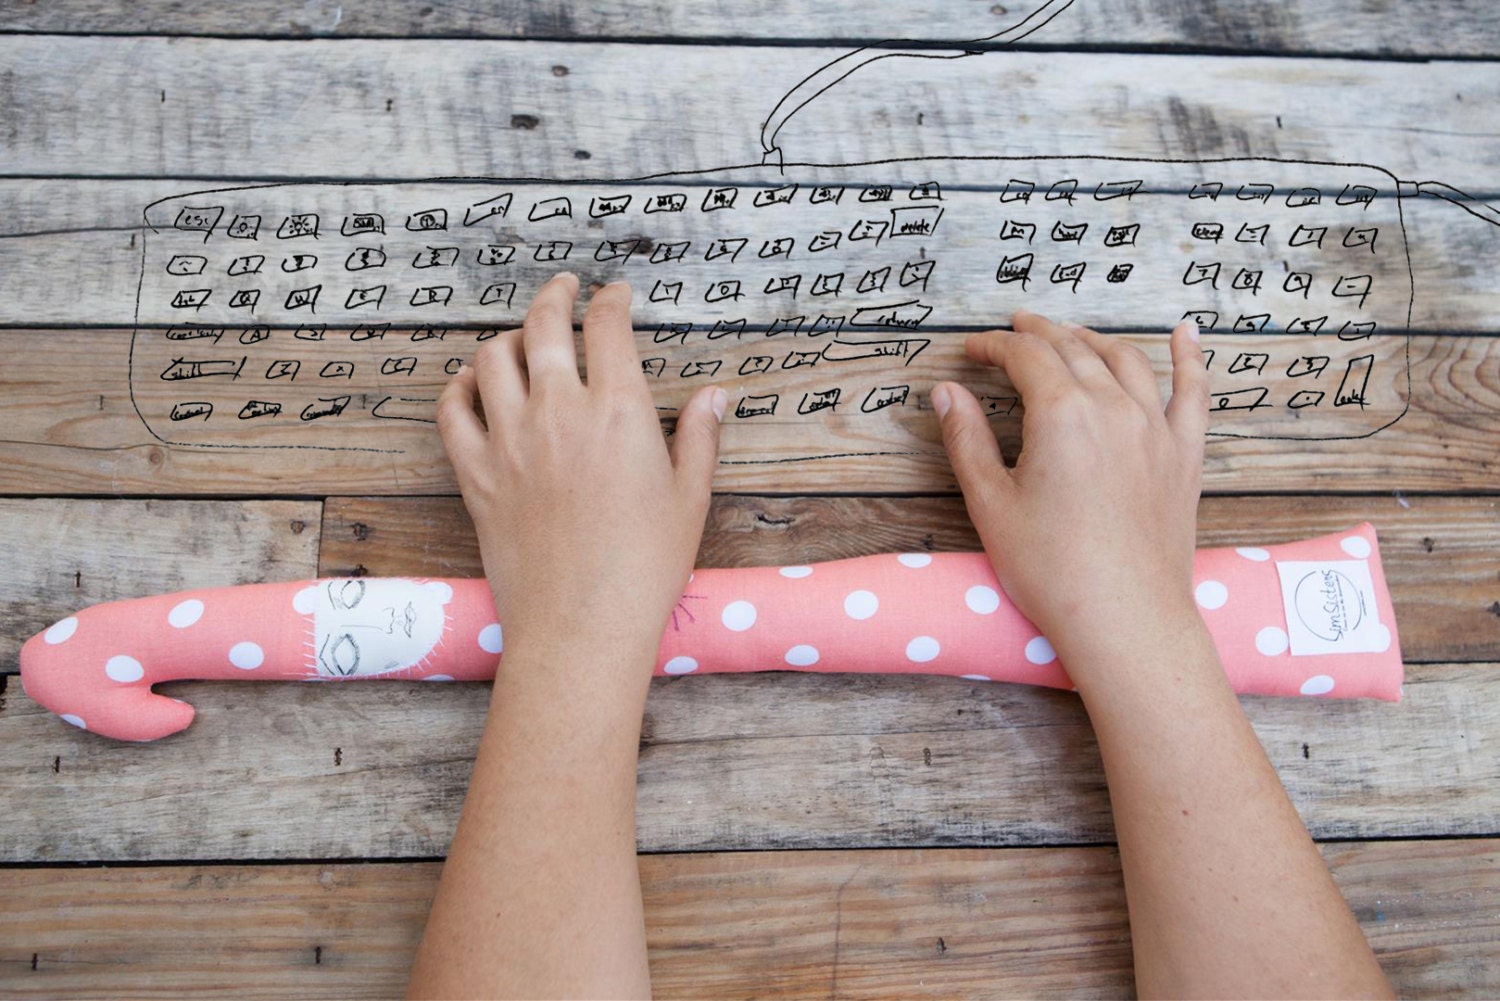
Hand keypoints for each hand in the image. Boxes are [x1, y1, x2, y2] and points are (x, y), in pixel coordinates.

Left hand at [436, 273, 726, 669]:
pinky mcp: (477, 475)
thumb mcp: (689, 499)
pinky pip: (452, 411)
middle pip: (543, 326)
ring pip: (491, 358)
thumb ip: (700, 438)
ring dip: (507, 337)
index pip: (608, 328)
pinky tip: (472, 385)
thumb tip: (715, 396)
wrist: (581, 627)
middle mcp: (558, 413)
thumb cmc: (644, 569)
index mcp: (618, 412)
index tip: (617, 295)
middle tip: (564, 288)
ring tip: (521, 339)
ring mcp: (510, 441)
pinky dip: (460, 387)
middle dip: (555, 296)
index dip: (612, 301)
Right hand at [931, 310, 1208, 672]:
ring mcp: (1155, 428)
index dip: (993, 346)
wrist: (1124, 618)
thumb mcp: (990, 503)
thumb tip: (947, 392)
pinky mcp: (1184, 455)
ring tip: (1070, 335)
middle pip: (1072, 349)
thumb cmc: (1051, 570)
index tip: (972, 349)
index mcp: (1062, 415)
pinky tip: (1187, 333)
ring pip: (1125, 360)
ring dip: (1092, 339)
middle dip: (1038, 334)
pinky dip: (1190, 357)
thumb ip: (967, 439)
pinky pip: (1193, 392)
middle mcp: (1113, 408)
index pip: (1025, 357)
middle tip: (1014, 331)